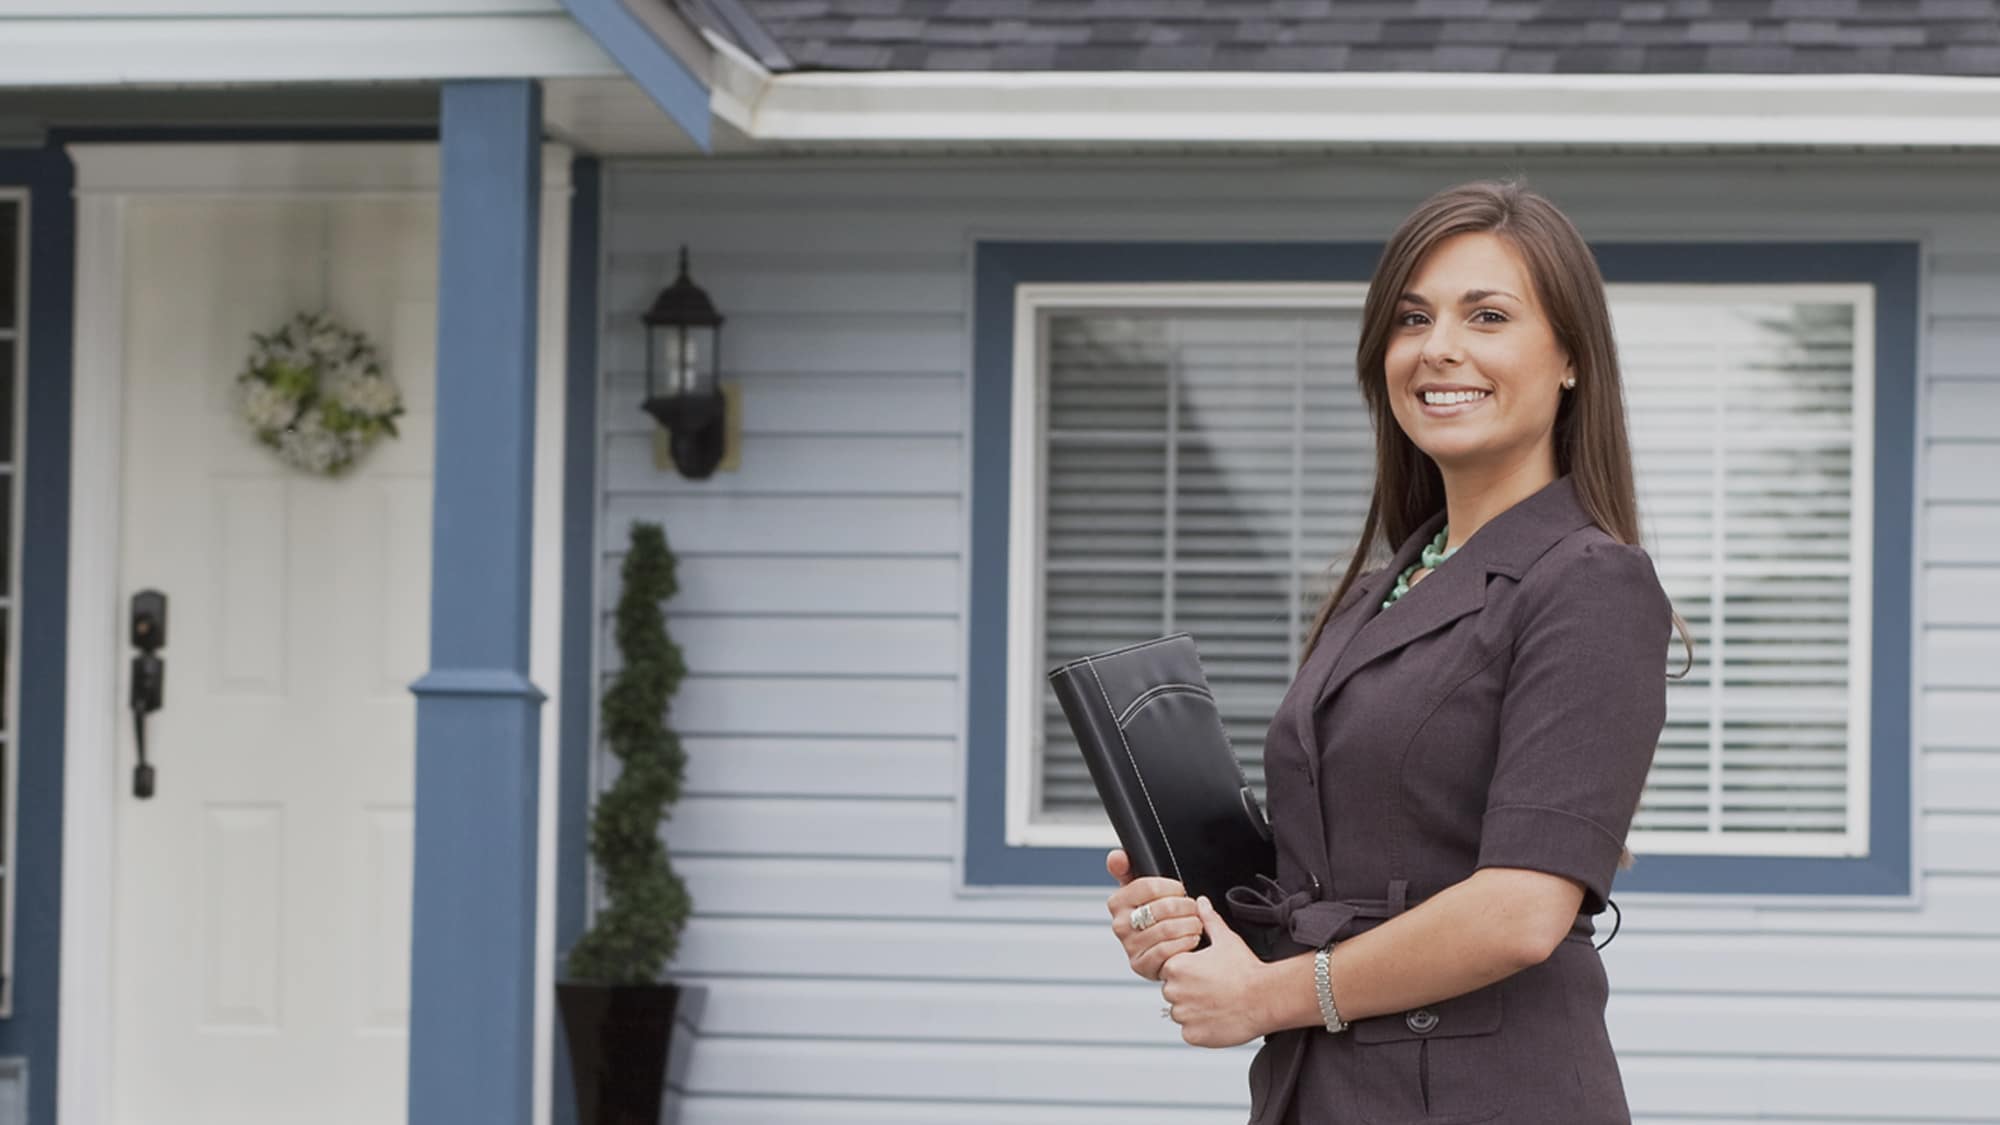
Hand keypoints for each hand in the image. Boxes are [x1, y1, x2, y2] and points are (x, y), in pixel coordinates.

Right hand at [1105, 849, 1199, 981]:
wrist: (1161, 950)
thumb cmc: (1154, 916)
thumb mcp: (1141, 890)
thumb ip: (1128, 868)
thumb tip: (1117, 856)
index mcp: (1117, 902)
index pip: (1148, 886)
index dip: (1172, 887)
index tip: (1180, 891)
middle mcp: (1120, 924)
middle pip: (1162, 908)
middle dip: (1186, 907)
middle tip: (1193, 909)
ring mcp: (1130, 946)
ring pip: (1167, 929)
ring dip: (1190, 925)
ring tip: (1195, 924)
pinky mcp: (1141, 965)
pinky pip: (1168, 951)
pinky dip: (1186, 943)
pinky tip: (1191, 939)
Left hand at [1160, 895, 1269, 1048]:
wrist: (1265, 997)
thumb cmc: (1246, 968)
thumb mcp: (1226, 939)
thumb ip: (1208, 920)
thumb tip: (1201, 903)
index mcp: (1175, 966)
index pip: (1169, 970)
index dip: (1188, 971)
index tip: (1206, 973)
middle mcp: (1173, 991)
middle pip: (1173, 992)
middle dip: (1189, 991)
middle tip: (1214, 988)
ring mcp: (1182, 1015)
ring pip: (1181, 1013)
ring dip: (1194, 1010)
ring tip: (1218, 1003)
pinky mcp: (1192, 1035)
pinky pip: (1190, 1031)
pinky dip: (1201, 1028)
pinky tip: (1219, 1017)